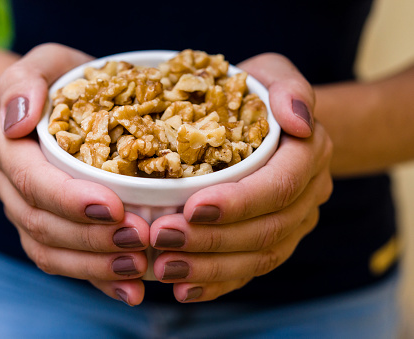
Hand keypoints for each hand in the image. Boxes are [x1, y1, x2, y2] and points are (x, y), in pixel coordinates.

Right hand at [0, 43, 149, 305]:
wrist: (63, 105)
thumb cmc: (62, 80)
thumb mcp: (46, 62)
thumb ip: (25, 81)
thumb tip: (17, 120)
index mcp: (6, 146)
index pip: (32, 180)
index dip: (69, 199)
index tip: (115, 207)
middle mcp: (9, 185)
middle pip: (42, 224)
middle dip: (91, 237)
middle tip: (140, 240)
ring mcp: (25, 212)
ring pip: (50, 251)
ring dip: (95, 265)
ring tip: (139, 267)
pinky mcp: (47, 230)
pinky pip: (64, 263)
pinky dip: (96, 279)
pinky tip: (129, 288)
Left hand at [149, 53, 332, 301]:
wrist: (264, 124)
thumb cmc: (258, 95)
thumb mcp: (273, 74)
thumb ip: (289, 89)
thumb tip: (298, 120)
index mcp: (307, 156)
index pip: (278, 186)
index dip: (238, 201)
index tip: (191, 207)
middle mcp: (306, 196)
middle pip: (266, 230)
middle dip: (213, 239)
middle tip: (162, 238)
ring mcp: (291, 224)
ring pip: (258, 257)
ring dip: (210, 267)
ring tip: (165, 268)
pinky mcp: (272, 242)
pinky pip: (250, 272)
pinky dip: (218, 284)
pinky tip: (184, 290)